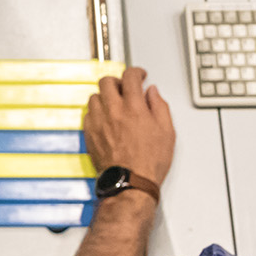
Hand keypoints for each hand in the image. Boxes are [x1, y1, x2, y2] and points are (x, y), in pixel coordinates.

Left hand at [84, 65, 174, 193]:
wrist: (130, 183)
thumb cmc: (149, 162)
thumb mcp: (167, 132)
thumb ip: (159, 106)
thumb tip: (152, 93)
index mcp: (134, 108)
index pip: (130, 76)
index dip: (136, 72)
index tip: (139, 75)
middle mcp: (114, 111)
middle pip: (107, 81)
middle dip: (117, 81)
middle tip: (124, 87)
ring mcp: (99, 122)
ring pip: (94, 96)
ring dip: (105, 96)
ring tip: (114, 104)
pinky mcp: (90, 134)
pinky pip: (88, 114)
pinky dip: (96, 112)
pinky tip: (105, 118)